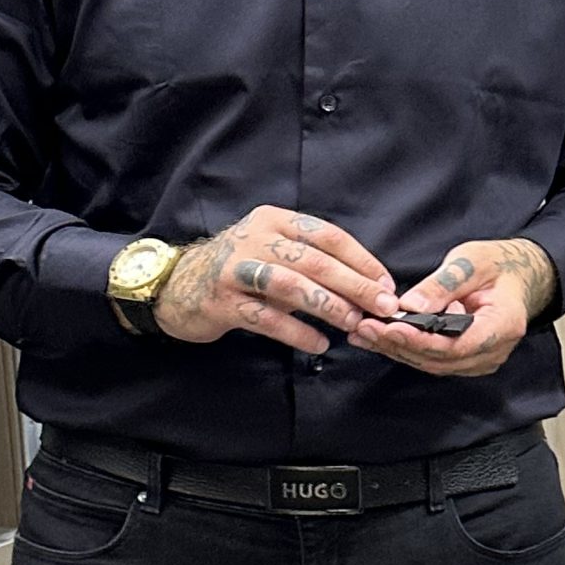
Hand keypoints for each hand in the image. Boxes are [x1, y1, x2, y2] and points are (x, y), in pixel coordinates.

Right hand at [154, 209, 397, 351]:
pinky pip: (266, 318)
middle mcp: (254, 239)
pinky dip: (296, 332)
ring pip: (290, 286)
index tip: (386, 285)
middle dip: (354, 285)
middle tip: (383, 307)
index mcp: (274, 220)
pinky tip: (319, 344)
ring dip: (328, 306)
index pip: (327, 236)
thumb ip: (313, 264)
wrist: (177, 286)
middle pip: (313, 261)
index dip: (361, 261)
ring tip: (353, 323)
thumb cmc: (241, 271)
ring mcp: (235, 270)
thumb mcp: (274, 253)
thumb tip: (369, 288)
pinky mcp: (221, 302)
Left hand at [348, 237, 556, 378]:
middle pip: (440, 360)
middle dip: (399, 346)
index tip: (390, 328)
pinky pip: (433, 360)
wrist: (518, 277)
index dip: (420, 341)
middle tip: (365, 328)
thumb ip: (443, 284)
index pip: (457, 345)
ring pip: (433, 364)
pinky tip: (379, 337)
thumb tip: (410, 305)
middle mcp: (494, 351)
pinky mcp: (466, 359)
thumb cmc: (499, 266)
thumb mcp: (472, 262)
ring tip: (364, 332)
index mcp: (503, 326)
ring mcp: (480, 359)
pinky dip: (405, 349)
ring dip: (397, 350)